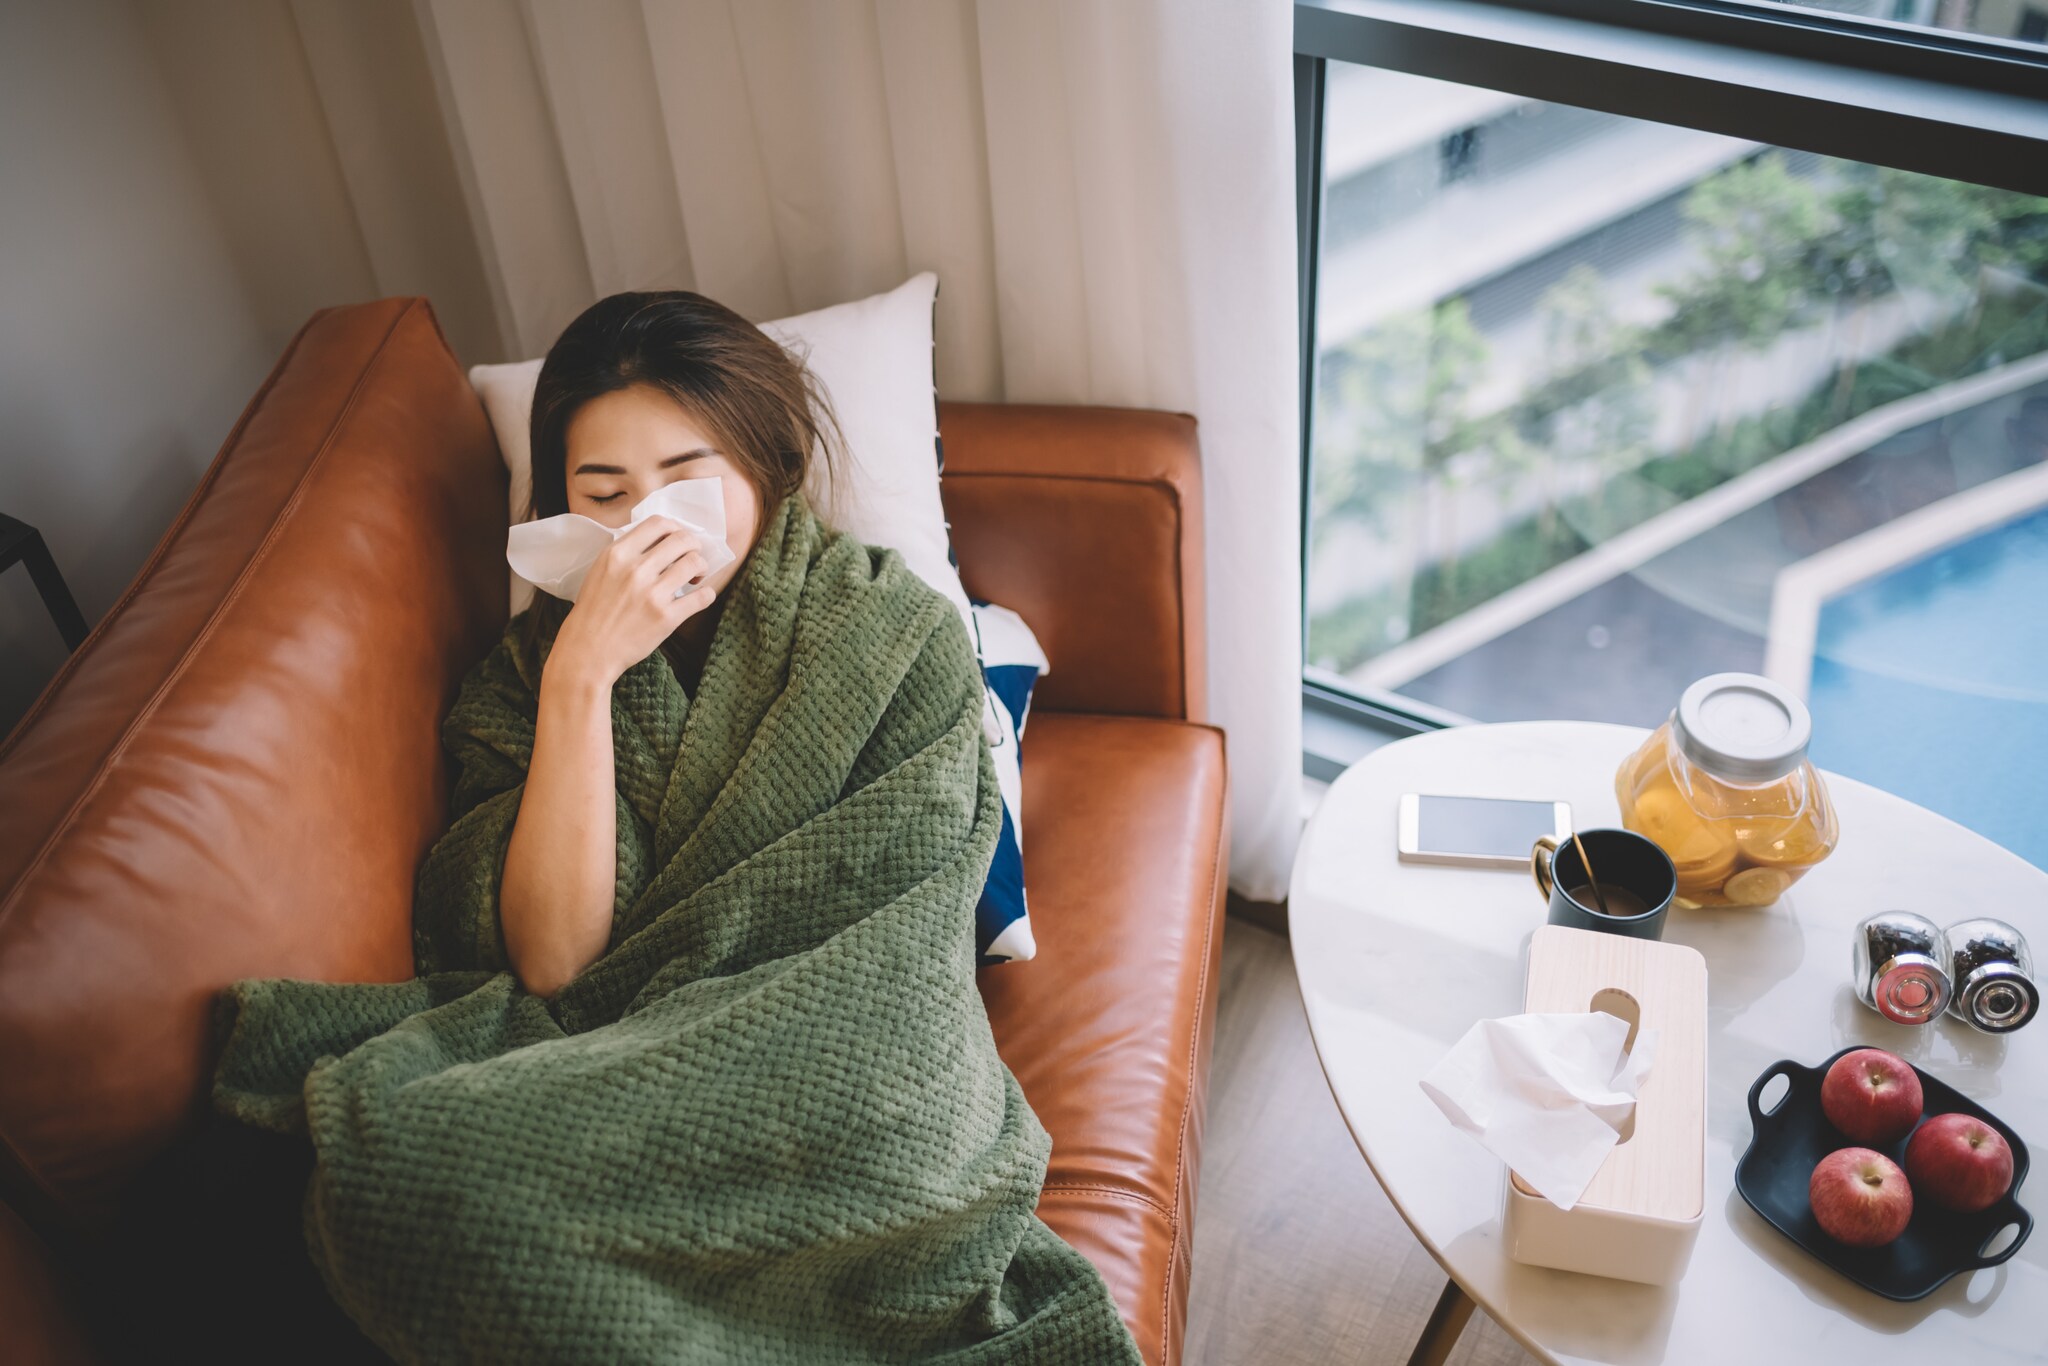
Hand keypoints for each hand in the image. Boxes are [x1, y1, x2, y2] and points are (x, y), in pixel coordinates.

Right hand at [547, 516, 714, 685]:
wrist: (588, 651)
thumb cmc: (594, 611)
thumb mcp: (601, 571)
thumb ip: (627, 553)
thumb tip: (660, 540)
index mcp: (618, 554)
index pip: (659, 523)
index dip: (676, 528)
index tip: (678, 539)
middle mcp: (636, 570)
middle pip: (682, 540)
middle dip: (694, 546)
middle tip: (693, 556)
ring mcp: (653, 594)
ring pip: (695, 563)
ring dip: (701, 567)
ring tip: (695, 576)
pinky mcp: (667, 618)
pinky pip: (702, 597)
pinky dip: (707, 594)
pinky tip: (701, 595)